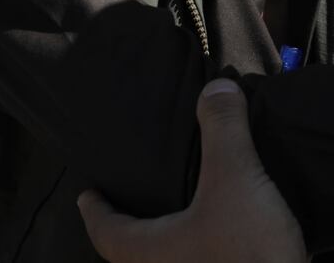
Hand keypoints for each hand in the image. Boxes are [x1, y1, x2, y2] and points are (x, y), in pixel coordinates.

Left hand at [78, 79, 307, 262]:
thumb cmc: (246, 249)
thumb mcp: (235, 179)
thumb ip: (223, 131)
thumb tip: (216, 88)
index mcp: (153, 252)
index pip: (109, 234)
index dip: (97, 213)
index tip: (86, 197)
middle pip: (135, 253)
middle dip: (132, 229)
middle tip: (134, 202)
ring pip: (172, 259)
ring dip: (171, 241)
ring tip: (182, 213)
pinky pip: (203, 260)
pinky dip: (203, 249)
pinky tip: (227, 235)